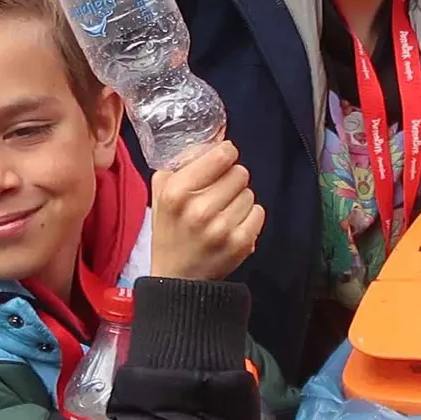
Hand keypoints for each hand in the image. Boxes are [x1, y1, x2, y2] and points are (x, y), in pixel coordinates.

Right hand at [145, 138, 263, 280]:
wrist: (177, 277)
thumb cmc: (171, 230)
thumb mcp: (161, 194)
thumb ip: (181, 165)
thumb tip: (213, 143)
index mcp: (177, 192)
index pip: (222, 155)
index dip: (225, 155)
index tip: (223, 161)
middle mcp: (199, 209)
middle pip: (240, 173)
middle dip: (231, 180)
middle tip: (219, 194)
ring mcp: (221, 228)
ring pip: (250, 193)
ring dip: (239, 199)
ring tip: (223, 213)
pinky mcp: (240, 244)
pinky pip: (259, 212)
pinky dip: (249, 217)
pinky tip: (233, 225)